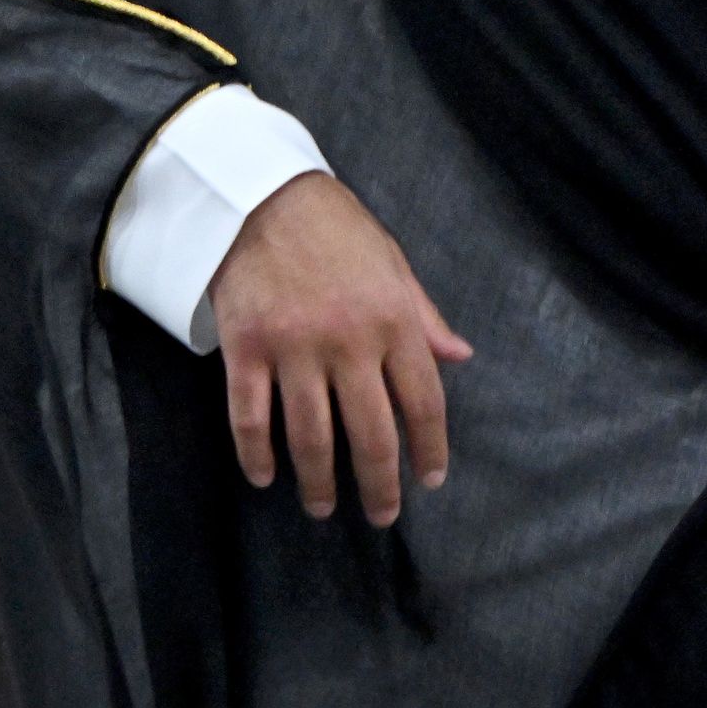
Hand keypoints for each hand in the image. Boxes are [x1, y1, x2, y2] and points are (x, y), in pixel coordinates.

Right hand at [211, 170, 472, 526]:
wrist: (257, 192)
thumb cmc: (333, 225)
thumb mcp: (392, 263)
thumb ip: (423, 316)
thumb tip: (460, 357)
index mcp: (393, 320)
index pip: (424, 403)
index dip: (429, 450)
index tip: (428, 480)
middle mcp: (348, 341)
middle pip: (371, 434)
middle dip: (379, 485)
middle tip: (381, 515)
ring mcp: (293, 347)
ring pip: (310, 435)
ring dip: (319, 481)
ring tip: (322, 507)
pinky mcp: (245, 346)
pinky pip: (250, 414)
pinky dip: (256, 453)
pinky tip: (264, 477)